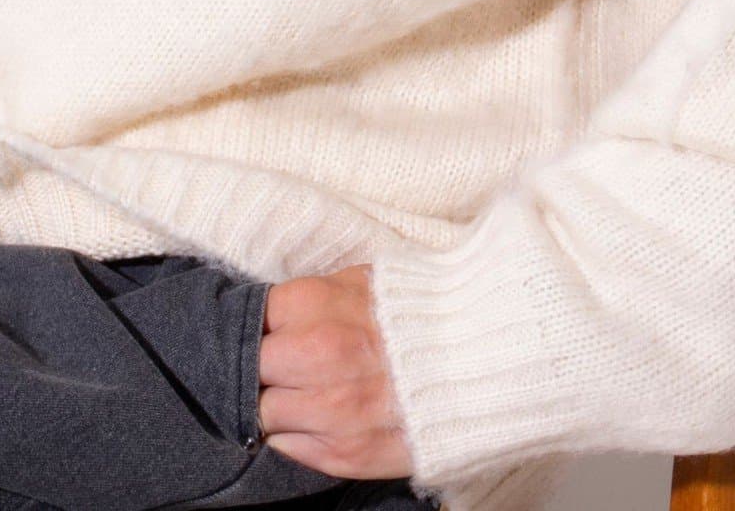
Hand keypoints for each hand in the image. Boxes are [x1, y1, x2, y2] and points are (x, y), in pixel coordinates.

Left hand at [256, 261, 416, 480]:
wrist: (481, 357)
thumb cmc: (420, 311)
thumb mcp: (365, 281)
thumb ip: (314, 299)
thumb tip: (273, 315)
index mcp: (317, 304)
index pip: (252, 319)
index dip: (262, 328)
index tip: (272, 334)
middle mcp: (317, 355)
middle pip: (252, 369)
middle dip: (264, 368)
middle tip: (283, 366)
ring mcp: (329, 408)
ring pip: (264, 414)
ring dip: (278, 405)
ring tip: (304, 393)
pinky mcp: (345, 452)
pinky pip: (288, 448)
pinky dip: (295, 435)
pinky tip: (318, 419)